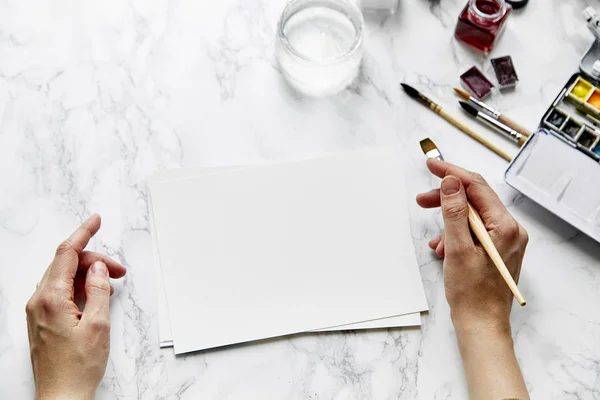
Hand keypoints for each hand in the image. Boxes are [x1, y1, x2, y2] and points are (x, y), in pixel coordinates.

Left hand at [26, 214, 125, 399]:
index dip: (83, 233)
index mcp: (50, 299)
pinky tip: (95, 295)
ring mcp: (38, 311)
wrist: (61, 396)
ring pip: (63, 277)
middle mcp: (38, 301)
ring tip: (111, 284)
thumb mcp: (98, 325)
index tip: (96, 220)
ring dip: (88, 274)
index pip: (66, 254)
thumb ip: (98, 290)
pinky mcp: (42, 320)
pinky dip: (79, 287)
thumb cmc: (78, 367)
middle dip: (94, 261)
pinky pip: (59, 291)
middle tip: (120, 271)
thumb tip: (98, 268)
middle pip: (66, 264)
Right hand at [416, 159, 527, 330]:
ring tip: (434, 239)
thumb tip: (451, 182)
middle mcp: (509, 230)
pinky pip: (473, 232)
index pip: (476, 187)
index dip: (451, 173)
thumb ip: (454, 212)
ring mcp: (504, 241)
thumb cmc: (472, 293)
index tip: (431, 165)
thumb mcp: (457, 248)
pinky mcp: (497, 250)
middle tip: (421, 200)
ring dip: (449, 222)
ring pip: (472, 217)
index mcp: (504, 226)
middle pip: (474, 200)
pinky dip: (455, 235)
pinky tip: (443, 249)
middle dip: (446, 199)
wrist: (482, 325)